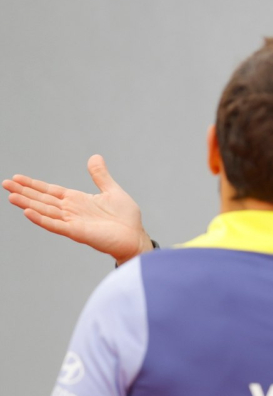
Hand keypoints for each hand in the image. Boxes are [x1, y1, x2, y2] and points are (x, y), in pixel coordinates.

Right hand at [3, 155, 152, 264]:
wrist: (136, 238)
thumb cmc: (126, 219)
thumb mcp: (112, 191)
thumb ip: (100, 176)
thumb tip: (94, 157)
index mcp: (77, 200)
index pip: (50, 191)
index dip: (34, 184)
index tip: (17, 177)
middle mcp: (71, 211)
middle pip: (43, 199)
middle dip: (24, 192)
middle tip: (5, 183)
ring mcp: (72, 222)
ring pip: (45, 211)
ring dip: (28, 204)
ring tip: (11, 196)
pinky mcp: (77, 232)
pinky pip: (56, 225)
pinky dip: (42, 219)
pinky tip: (28, 212)